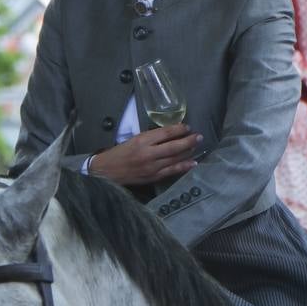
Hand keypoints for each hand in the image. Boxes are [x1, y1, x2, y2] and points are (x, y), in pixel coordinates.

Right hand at [87, 125, 202, 185]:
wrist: (107, 171)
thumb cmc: (120, 153)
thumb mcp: (134, 139)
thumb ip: (151, 137)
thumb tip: (171, 134)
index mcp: (142, 140)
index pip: (165, 133)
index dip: (179, 130)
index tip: (188, 127)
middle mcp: (148, 153)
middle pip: (174, 146)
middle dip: (189, 141)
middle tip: (199, 136)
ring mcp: (152, 167)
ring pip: (175, 158)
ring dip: (188, 152)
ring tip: (197, 146)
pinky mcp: (153, 177)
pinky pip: (172, 171)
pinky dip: (184, 166)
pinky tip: (193, 163)